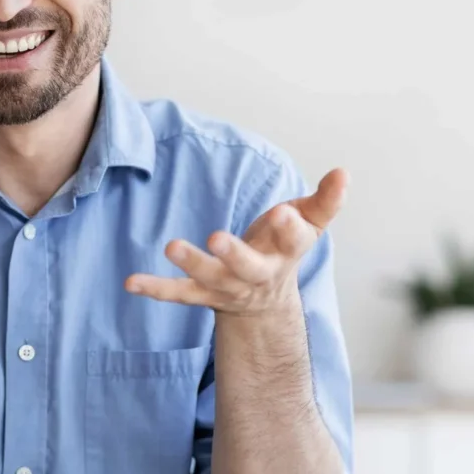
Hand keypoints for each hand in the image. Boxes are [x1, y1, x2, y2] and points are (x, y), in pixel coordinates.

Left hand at [125, 168, 347, 316]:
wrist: (265, 301)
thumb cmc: (282, 249)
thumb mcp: (308, 224)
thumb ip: (326, 201)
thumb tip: (343, 172)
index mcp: (286, 254)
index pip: (293, 242)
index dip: (290, 228)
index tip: (286, 213)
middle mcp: (256, 275)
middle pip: (246, 267)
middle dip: (233, 254)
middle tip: (217, 238)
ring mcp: (227, 287)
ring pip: (208, 279)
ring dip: (190, 264)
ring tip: (171, 245)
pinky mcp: (201, 294)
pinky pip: (177, 294)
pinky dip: (155, 288)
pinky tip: (130, 282)